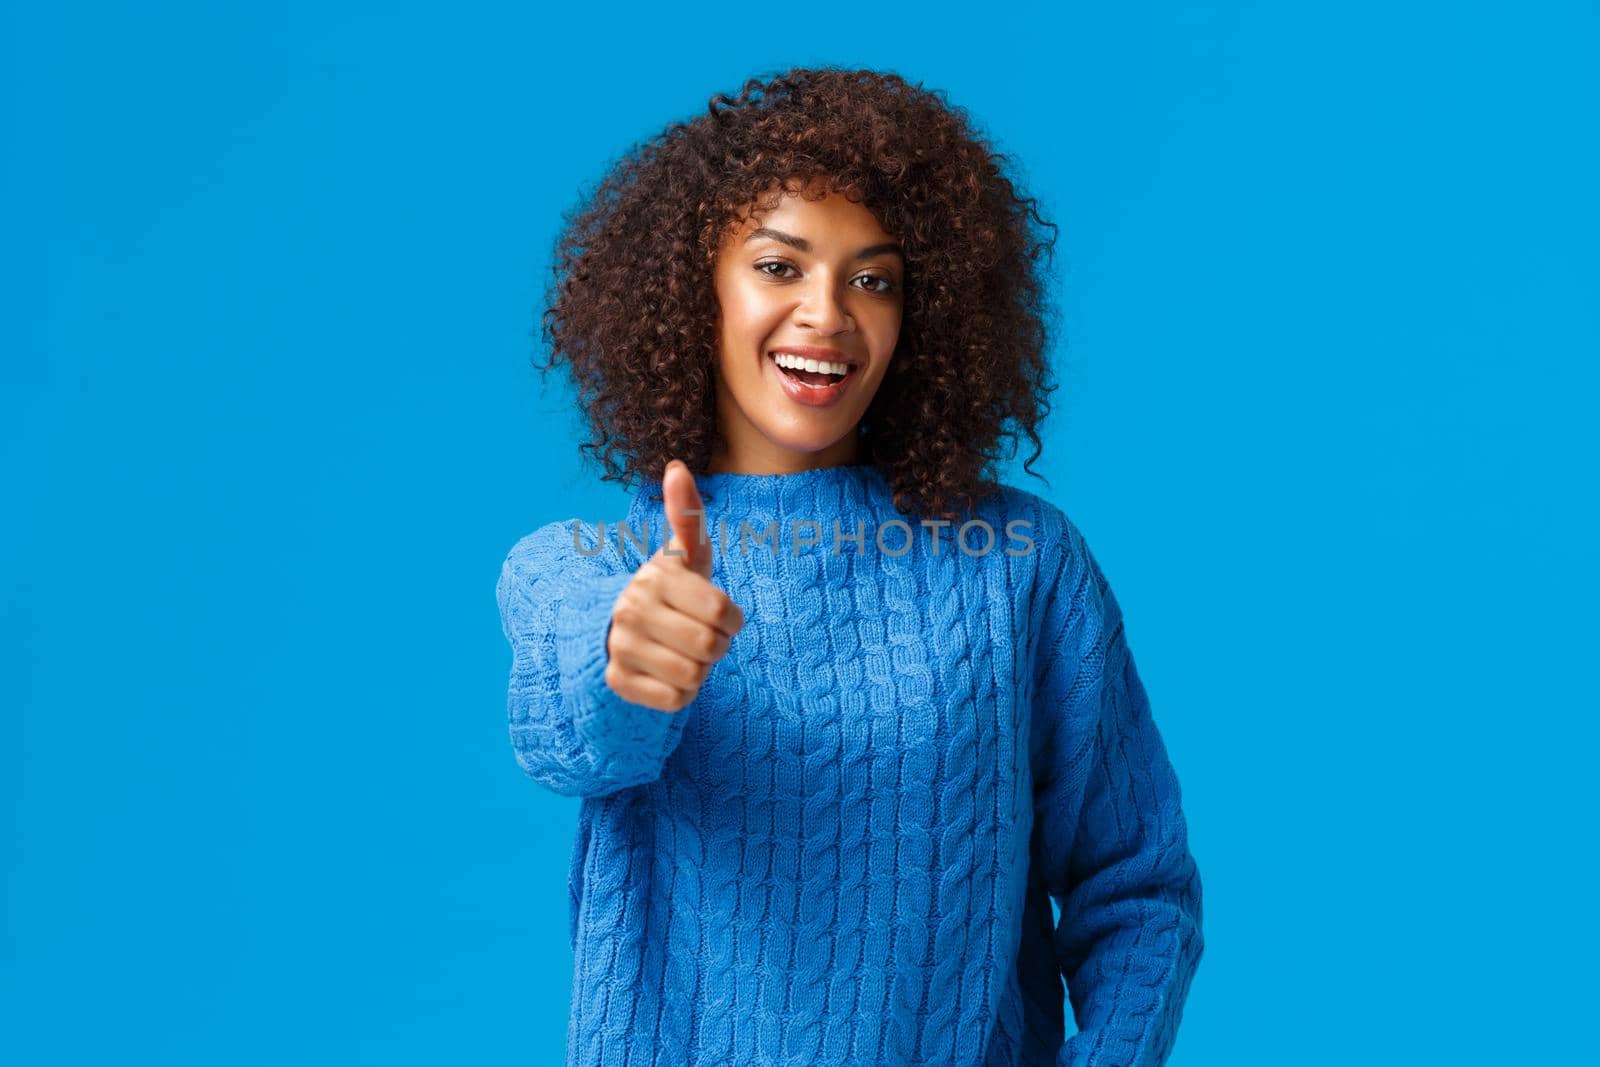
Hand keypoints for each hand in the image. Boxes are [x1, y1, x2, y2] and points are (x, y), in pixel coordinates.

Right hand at [604, 459, 744, 710]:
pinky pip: (675, 701)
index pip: (723, 613)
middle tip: (703, 636)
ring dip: (701, 670)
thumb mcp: (686, 553)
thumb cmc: (673, 587)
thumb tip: (677, 467)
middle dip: (718, 646)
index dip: (732, 619)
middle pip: (710, 647)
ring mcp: (620, 647)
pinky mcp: (617, 681)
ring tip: (685, 652)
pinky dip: (682, 692)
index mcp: (655, 577)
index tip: (719, 613)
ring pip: (693, 677)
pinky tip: (669, 672)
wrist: (624, 627)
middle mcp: (631, 610)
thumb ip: (688, 514)